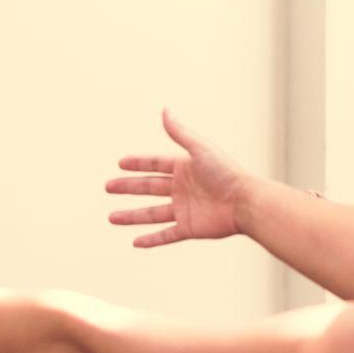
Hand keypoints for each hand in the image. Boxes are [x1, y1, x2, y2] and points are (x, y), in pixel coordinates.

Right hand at [106, 110, 251, 247]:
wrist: (245, 202)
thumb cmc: (227, 172)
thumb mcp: (200, 149)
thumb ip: (180, 133)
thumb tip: (165, 110)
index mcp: (185, 168)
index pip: (155, 164)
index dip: (138, 163)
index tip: (120, 163)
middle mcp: (182, 188)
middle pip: (149, 187)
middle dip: (128, 187)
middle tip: (108, 187)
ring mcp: (185, 209)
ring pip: (152, 213)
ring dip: (132, 216)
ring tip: (111, 218)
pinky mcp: (189, 228)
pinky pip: (166, 235)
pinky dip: (151, 240)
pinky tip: (135, 242)